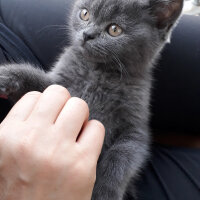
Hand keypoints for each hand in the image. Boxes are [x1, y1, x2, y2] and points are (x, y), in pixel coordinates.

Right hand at [0, 85, 104, 199]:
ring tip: (74, 131)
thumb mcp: (5, 153)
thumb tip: (42, 103)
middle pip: (58, 93)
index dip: (43, 105)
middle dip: (63, 104)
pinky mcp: (83, 166)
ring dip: (79, 116)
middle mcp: (32, 140)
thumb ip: (20, 125)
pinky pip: (97, 128)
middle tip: (63, 120)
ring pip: (79, 105)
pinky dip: (93, 132)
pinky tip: (84, 146)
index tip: (48, 117)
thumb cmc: (18, 188)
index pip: (34, 96)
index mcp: (7, 136)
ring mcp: (59, 152)